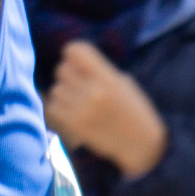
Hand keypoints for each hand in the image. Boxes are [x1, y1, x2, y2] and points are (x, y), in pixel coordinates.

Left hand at [47, 38, 168, 176]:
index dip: (73, 54)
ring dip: (63, 92)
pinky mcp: (75, 126)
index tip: (78, 62)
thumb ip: (99, 70)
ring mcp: (83, 110)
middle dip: (68, 74)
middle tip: (78, 84)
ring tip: (77, 99)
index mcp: (109, 78)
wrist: (141, 144)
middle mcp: (94, 92)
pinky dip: (59, 108)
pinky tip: (72, 111)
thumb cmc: (135, 111)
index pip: (75, 51)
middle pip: (62, 69)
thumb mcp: (123, 84)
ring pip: (56, 89)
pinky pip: (53, 108)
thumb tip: (73, 60)